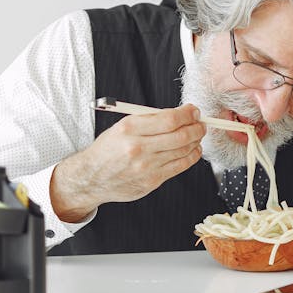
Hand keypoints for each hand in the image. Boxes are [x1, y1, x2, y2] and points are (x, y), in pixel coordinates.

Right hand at [50, 104, 204, 221]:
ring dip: (196, 141)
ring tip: (197, 136)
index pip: (169, 119)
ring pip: (183, 151)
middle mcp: (138, 148)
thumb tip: (178, 115)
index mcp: (129, 129)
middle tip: (201, 123)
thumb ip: (149, 120)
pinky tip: (193, 151)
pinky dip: (191, 157)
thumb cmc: (107, 150)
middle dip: (196, 127)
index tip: (193, 111)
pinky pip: (179, 167)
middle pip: (180, 136)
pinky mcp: (152, 181)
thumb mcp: (122, 127)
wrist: (92, 177)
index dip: (187, 114)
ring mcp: (146, 167)